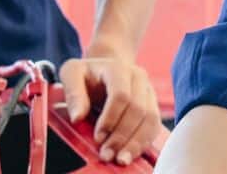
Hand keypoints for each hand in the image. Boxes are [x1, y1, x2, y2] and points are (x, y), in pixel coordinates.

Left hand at [60, 51, 161, 165]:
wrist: (104, 71)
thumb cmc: (87, 75)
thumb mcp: (72, 74)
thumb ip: (73, 93)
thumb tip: (77, 117)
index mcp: (118, 68)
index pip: (121, 95)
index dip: (110, 119)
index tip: (97, 137)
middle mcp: (138, 77)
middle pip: (138, 109)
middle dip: (122, 136)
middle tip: (107, 154)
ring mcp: (148, 92)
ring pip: (150, 119)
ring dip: (135, 143)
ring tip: (121, 159)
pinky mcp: (152, 106)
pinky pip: (154, 126)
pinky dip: (143, 143)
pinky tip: (131, 154)